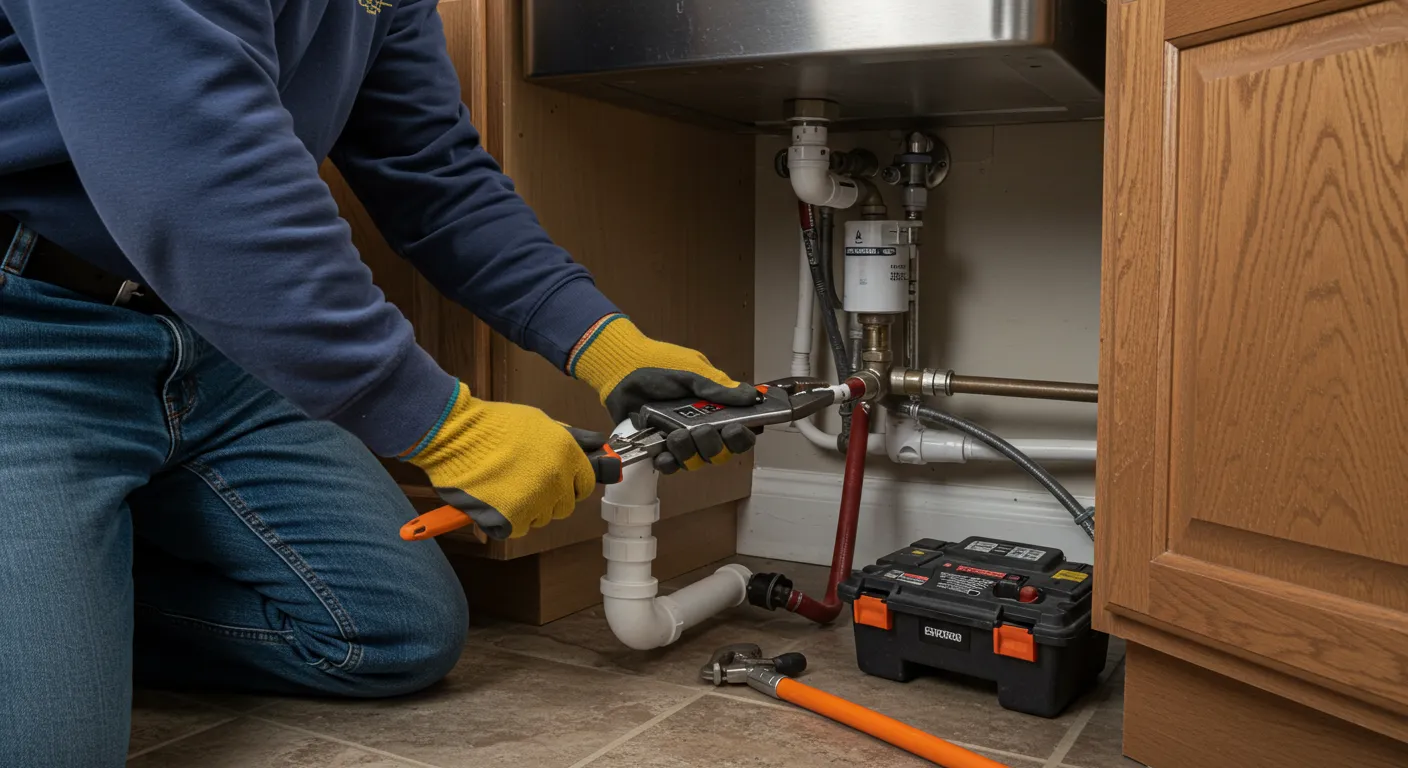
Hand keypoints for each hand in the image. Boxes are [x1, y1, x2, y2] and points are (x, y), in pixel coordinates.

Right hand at [403, 383, 611, 539]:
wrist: (454, 433)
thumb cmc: (493, 424)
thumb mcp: (539, 421)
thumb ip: (570, 438)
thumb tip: (598, 445)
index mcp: (567, 454)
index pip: (585, 483)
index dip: (572, 483)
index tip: (560, 482)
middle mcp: (556, 480)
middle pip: (565, 506)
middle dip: (550, 498)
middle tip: (525, 483)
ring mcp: (534, 502)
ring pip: (541, 518)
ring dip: (528, 509)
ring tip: (505, 487)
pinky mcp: (510, 520)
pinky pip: (517, 529)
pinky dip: (506, 521)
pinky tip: (494, 500)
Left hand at [569, 314, 757, 473]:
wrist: (624, 368)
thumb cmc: (661, 365)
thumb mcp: (694, 373)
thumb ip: (721, 389)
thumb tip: (752, 396)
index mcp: (716, 409)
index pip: (739, 434)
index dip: (741, 438)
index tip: (733, 429)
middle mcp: (701, 428)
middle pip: (720, 454)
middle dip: (713, 445)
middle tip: (702, 430)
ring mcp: (680, 440)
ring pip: (696, 462)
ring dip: (690, 452)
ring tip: (676, 435)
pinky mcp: (658, 447)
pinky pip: (670, 466)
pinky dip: (669, 463)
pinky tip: (664, 454)